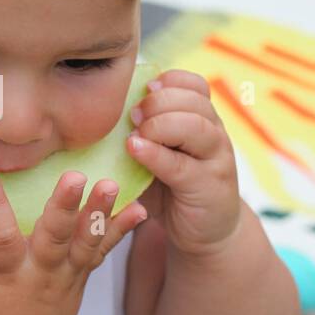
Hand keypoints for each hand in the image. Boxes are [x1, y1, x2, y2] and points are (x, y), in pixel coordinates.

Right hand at [0, 169, 146, 314]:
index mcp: (5, 277)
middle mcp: (39, 276)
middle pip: (54, 239)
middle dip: (64, 208)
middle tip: (76, 177)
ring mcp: (65, 278)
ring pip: (85, 243)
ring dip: (100, 213)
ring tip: (112, 184)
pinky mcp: (81, 280)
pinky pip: (103, 252)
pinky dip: (121, 231)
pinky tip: (141, 209)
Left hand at [126, 69, 241, 257]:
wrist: (206, 232)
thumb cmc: (173, 189)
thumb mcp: (159, 154)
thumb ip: (142, 133)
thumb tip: (98, 113)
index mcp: (204, 120)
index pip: (195, 85)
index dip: (167, 82)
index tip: (143, 92)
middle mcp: (215, 134)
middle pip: (193, 101)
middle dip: (157, 103)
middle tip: (131, 116)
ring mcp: (216, 160)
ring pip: (194, 127)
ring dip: (158, 124)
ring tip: (133, 135)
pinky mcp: (209, 187)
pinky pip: (181, 165)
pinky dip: (155, 154)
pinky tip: (134, 150)